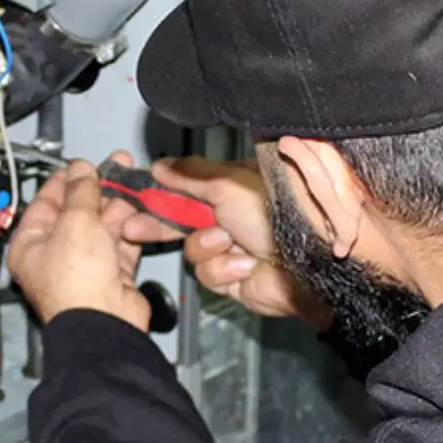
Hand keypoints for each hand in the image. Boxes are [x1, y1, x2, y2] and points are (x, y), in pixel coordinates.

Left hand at [8, 160, 150, 331]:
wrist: (105, 322)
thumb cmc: (75, 284)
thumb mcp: (74, 222)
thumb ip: (81, 192)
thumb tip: (81, 170)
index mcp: (31, 244)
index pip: (45, 202)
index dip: (66, 180)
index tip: (83, 164)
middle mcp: (55, 255)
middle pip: (77, 213)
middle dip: (99, 189)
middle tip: (116, 168)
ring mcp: (85, 266)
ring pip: (102, 226)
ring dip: (119, 205)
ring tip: (133, 183)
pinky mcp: (112, 274)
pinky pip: (121, 243)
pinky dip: (131, 228)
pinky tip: (140, 209)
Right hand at [119, 157, 328, 327]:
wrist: (307, 267)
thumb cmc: (283, 216)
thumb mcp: (229, 184)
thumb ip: (191, 175)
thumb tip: (163, 164)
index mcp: (233, 188)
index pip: (187, 188)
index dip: (161, 193)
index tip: (137, 196)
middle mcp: (233, 217)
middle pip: (183, 221)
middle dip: (161, 225)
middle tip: (134, 227)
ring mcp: (234, 248)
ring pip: (193, 252)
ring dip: (208, 248)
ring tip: (232, 243)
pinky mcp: (235, 278)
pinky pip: (208, 275)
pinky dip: (225, 269)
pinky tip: (246, 265)